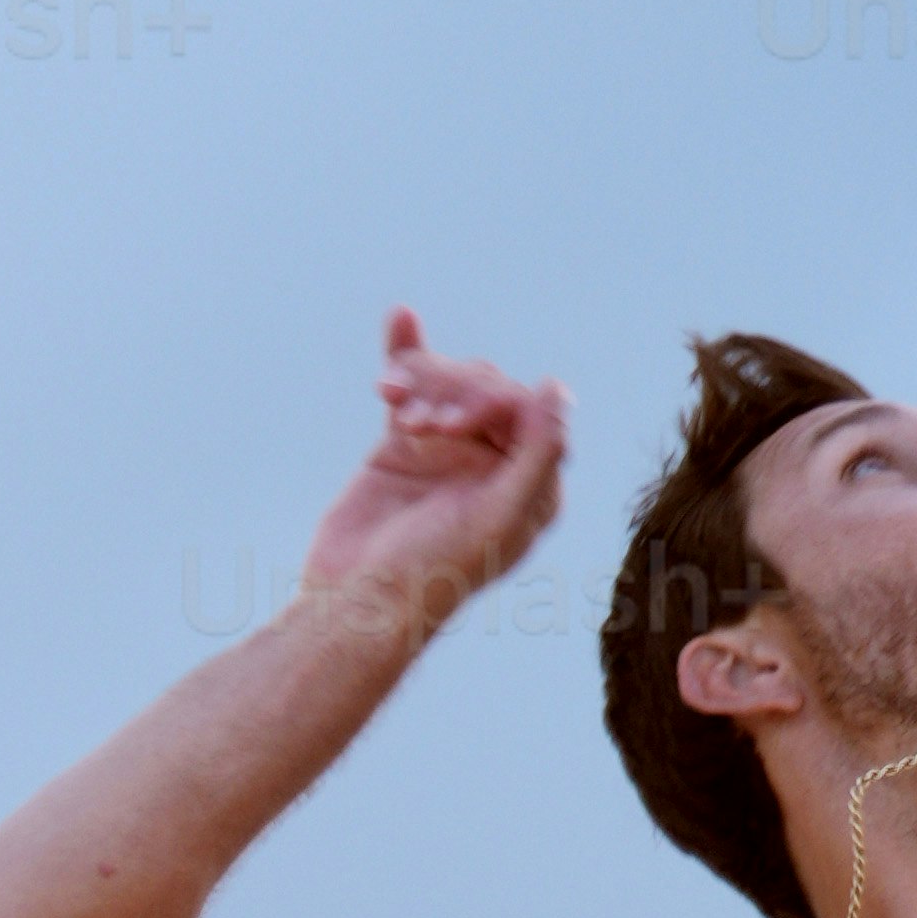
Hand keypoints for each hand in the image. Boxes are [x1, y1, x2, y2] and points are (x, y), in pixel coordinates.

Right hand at [297, 306, 567, 626]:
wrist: (358, 598)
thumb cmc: (436, 569)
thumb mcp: (499, 514)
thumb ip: (538, 452)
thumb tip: (557, 388)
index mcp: (534, 485)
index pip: (529, 411)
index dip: (494, 401)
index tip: (455, 424)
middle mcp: (497, 464)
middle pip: (488, 389)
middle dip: (454, 392)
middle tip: (424, 423)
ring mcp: (449, 450)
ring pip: (447, 383)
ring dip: (422, 381)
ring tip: (395, 406)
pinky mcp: (403, 444)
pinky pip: (410, 388)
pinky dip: (404, 356)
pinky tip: (400, 318)